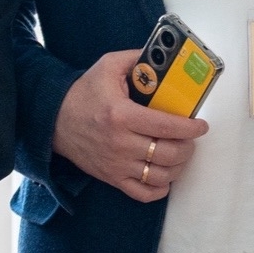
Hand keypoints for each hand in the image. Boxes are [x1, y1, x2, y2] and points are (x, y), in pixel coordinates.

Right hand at [53, 48, 210, 202]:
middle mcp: (120, 143)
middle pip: (168, 154)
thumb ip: (138, 59)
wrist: (53, 120)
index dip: (190, 128)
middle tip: (190, 138)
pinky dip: (160, 189)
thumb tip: (165, 58)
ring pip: (161, 176)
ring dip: (178, 166)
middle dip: (188, 147)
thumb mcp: (108, 66)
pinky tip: (165, 175)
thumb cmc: (84, 93)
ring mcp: (116, 165)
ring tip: (180, 153)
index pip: (167, 127)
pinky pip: (143, 194)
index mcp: (122, 115)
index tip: (200, 125)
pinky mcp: (112, 178)